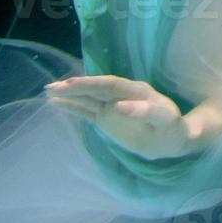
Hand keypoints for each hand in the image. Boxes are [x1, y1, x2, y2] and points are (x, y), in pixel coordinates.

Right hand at [44, 75, 191, 159]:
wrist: (172, 138)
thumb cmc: (172, 128)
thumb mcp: (165, 120)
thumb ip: (146, 112)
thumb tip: (120, 106)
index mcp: (136, 90)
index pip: (110, 84)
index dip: (91, 83)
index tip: (72, 84)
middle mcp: (122, 94)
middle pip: (95, 88)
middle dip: (75, 87)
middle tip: (52, 87)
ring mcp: (112, 105)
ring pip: (88, 97)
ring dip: (69, 94)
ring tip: (48, 91)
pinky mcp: (106, 118)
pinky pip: (87, 110)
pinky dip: (72, 106)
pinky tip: (57, 103)